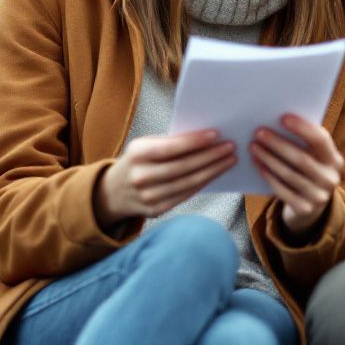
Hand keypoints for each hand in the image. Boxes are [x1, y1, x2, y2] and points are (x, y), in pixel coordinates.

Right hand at [97, 130, 235, 225]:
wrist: (114, 191)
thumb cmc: (138, 160)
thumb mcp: (145, 145)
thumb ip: (170, 141)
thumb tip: (205, 137)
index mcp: (137, 154)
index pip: (170, 148)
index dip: (194, 142)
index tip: (215, 135)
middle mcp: (141, 176)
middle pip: (183, 167)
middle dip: (210, 156)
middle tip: (230, 147)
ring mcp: (149, 196)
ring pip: (188, 182)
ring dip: (213, 170)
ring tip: (229, 159)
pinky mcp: (157, 210)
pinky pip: (186, 194)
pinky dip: (203, 182)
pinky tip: (216, 173)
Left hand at [250, 114, 344, 238]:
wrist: (313, 207)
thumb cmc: (309, 171)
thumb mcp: (315, 158)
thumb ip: (305, 142)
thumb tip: (278, 121)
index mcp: (335, 160)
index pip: (321, 140)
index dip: (302, 128)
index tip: (282, 117)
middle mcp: (330, 179)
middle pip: (301, 158)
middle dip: (278, 144)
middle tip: (259, 132)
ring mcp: (318, 196)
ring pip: (288, 174)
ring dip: (268, 158)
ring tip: (254, 146)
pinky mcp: (304, 208)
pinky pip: (281, 189)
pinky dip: (267, 175)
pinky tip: (258, 164)